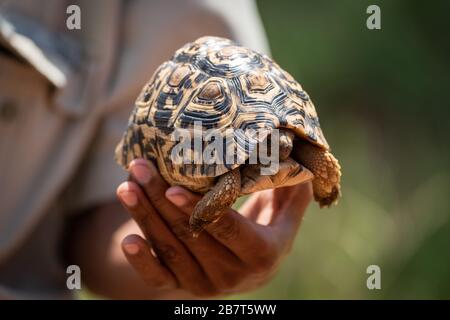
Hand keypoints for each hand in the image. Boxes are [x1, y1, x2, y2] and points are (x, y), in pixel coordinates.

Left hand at [116, 159, 311, 296]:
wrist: (249, 269)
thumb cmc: (268, 230)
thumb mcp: (285, 212)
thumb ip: (291, 190)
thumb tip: (305, 159)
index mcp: (261, 253)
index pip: (227, 229)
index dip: (201, 209)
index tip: (174, 187)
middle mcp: (232, 274)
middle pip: (191, 235)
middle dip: (161, 201)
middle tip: (141, 168)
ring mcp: (205, 284)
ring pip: (170, 250)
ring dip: (145, 217)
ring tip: (127, 186)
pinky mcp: (184, 288)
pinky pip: (159, 278)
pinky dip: (141, 260)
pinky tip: (127, 239)